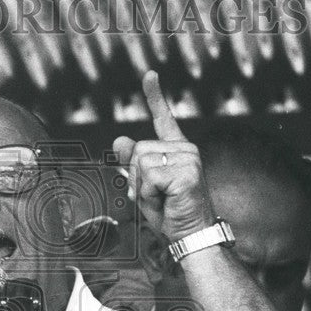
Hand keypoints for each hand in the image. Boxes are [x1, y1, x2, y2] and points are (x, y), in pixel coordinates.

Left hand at [112, 71, 216, 242]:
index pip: (163, 119)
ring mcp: (188, 159)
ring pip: (142, 162)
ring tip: (164, 199)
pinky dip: (150, 194)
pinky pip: (149, 177)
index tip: (150, 75)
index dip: (155, 96)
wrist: (191, 236)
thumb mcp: (145, 187)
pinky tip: (167, 201)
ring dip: (144, 187)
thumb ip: (133, 164)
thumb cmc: (170, 213)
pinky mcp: (187, 171)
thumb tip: (119, 140)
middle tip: (157, 196)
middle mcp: (185, 149)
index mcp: (177, 150)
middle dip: (138, 177)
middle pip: (139, 149)